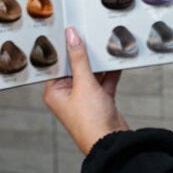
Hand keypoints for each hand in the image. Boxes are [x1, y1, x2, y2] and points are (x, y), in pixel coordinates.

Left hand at [43, 26, 129, 154]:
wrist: (112, 142)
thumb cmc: (90, 121)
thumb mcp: (84, 84)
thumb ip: (79, 58)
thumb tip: (71, 36)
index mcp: (54, 91)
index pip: (58, 64)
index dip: (64, 47)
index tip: (70, 29)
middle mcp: (67, 94)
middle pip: (75, 66)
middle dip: (84, 53)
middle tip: (90, 32)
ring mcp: (84, 98)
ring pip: (91, 73)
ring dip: (99, 63)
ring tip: (106, 44)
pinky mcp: (100, 100)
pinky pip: (105, 81)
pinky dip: (111, 73)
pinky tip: (117, 60)